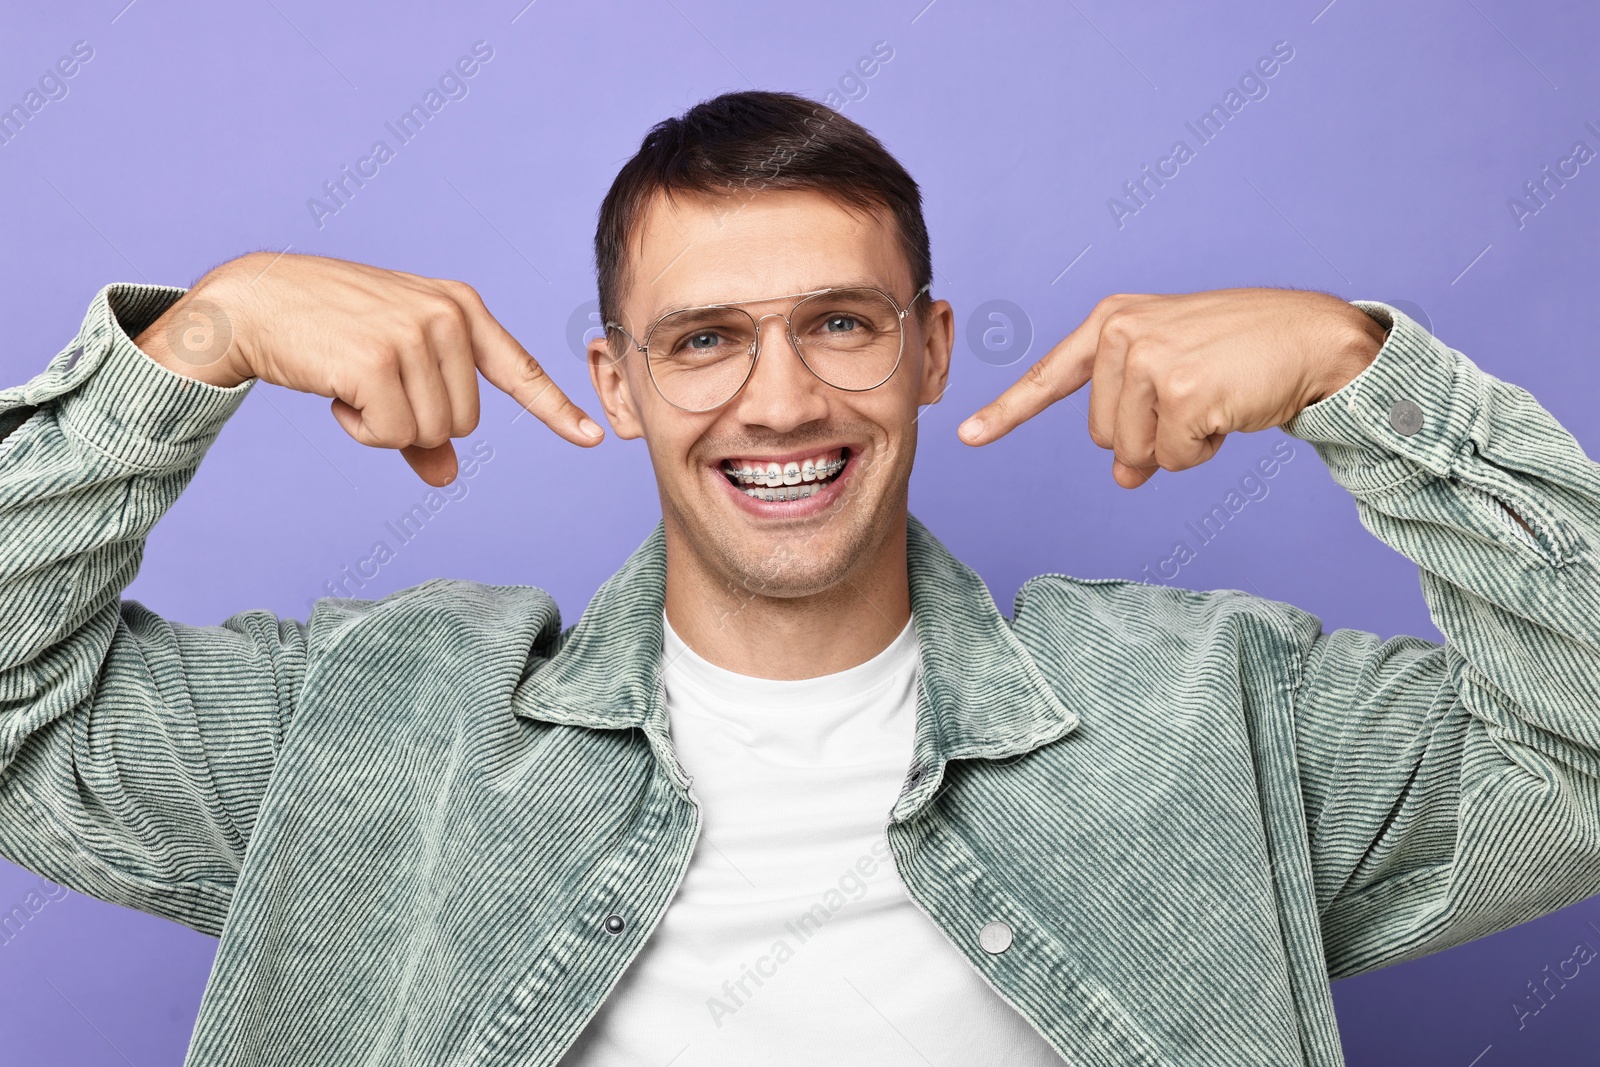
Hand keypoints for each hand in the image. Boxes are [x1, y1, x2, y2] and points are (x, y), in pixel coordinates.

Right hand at [135, 252, 603, 485]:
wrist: (254, 301)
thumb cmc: (325, 332)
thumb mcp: (389, 364)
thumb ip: (425, 419)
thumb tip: (447, 475)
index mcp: (460, 308)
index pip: (519, 370)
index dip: (556, 410)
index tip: (594, 440)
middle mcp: (447, 316)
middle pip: (463, 425)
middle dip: (413, 422)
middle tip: (369, 382)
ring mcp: (414, 335)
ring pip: (429, 435)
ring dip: (383, 426)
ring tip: (349, 379)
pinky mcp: (379, 361)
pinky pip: (392, 436)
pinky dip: (360, 428)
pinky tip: (334, 388)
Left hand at [957, 288, 1386, 487]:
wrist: (1312, 336)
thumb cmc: (1242, 353)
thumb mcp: (1174, 374)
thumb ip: (1134, 416)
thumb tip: (1124, 476)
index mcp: (1113, 322)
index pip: (1050, 377)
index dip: (1007, 412)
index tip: (966, 436)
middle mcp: (1122, 333)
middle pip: (1102, 436)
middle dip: (1150, 436)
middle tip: (1196, 397)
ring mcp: (1149, 359)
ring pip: (1133, 452)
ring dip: (1178, 445)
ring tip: (1214, 398)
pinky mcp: (1180, 390)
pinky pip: (1173, 459)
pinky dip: (1203, 449)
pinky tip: (1229, 408)